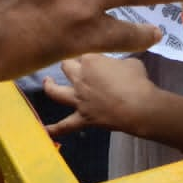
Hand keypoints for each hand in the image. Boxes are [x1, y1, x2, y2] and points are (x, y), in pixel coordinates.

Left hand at [42, 55, 156, 137]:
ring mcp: (78, 98)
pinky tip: (44, 131)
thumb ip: (118, 62)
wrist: (138, 106)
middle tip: (73, 64)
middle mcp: (79, 78)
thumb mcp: (131, 62)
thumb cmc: (136, 81)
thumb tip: (117, 67)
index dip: (86, 51)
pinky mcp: (82, 117)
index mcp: (90, 60)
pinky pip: (64, 125)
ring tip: (47, 82)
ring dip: (49, 86)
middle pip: (66, 66)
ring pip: (55, 91)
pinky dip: (54, 129)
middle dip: (68, 63)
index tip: (92, 52)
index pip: (82, 51)